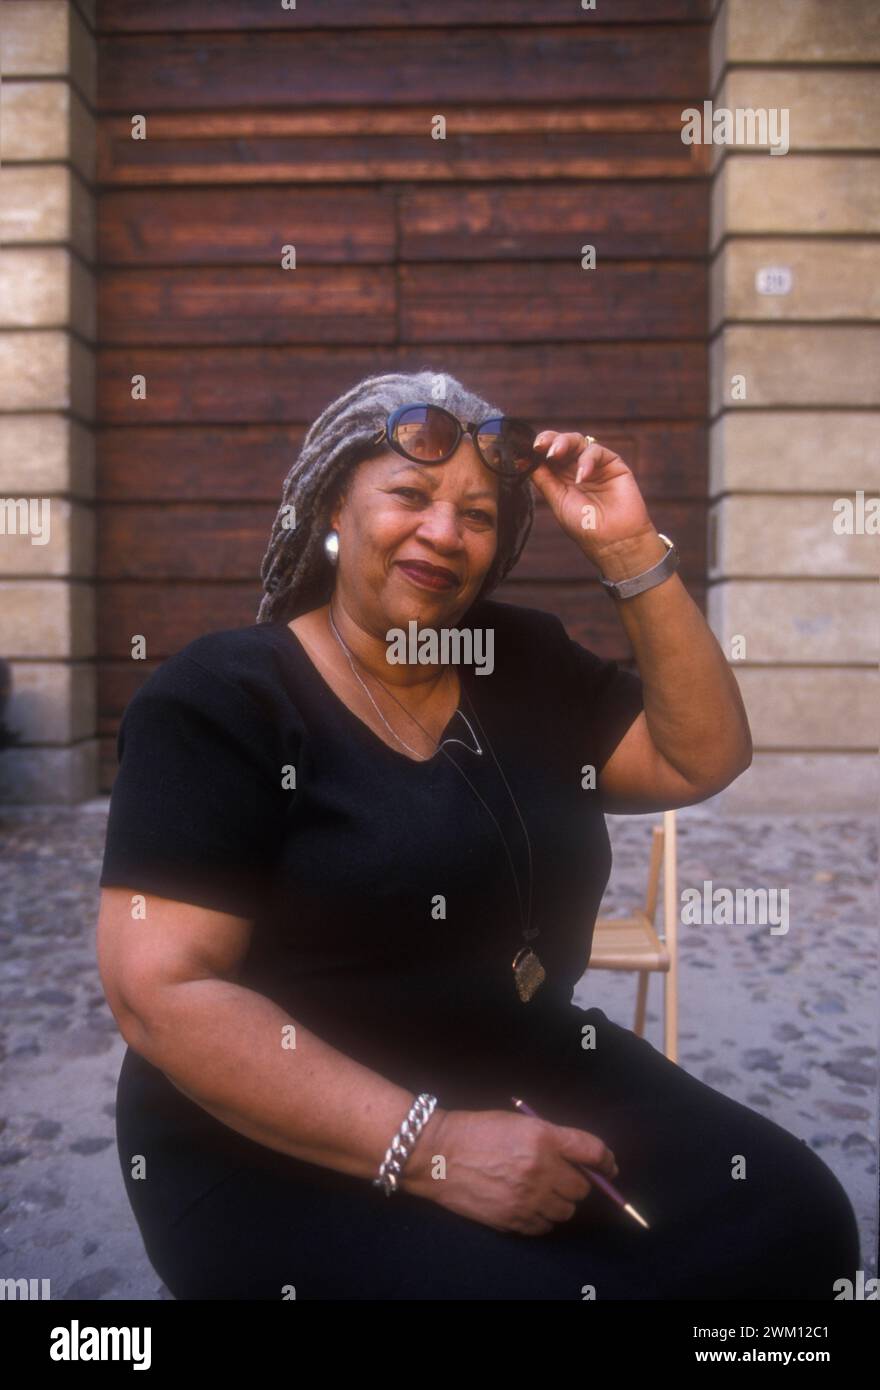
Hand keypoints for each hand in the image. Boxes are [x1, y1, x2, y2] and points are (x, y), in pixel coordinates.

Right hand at [406, 1108, 618, 1236]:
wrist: (438, 1154)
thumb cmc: (477, 1131)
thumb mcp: (519, 1122)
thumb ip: (552, 1139)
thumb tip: (582, 1161)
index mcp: (543, 1137)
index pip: (592, 1151)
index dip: (606, 1160)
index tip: (609, 1166)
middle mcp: (541, 1168)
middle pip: (582, 1188)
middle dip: (577, 1182)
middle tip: (562, 1177)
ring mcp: (528, 1197)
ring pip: (566, 1211)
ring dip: (560, 1202)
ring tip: (542, 1191)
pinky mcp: (514, 1219)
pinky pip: (545, 1226)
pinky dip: (542, 1217)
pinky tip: (527, 1204)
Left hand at [529, 431, 654, 565]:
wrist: (613, 541)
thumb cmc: (585, 526)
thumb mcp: (558, 501)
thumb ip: (543, 480)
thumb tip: (521, 460)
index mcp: (560, 477)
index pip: (547, 455)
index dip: (537, 449)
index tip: (526, 450)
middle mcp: (576, 467)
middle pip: (561, 443)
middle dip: (548, 440)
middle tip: (539, 446)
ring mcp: (594, 464)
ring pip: (577, 440)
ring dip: (564, 443)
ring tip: (555, 454)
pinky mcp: (613, 463)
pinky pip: (596, 451)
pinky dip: (586, 460)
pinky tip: (582, 477)